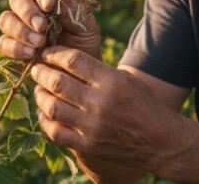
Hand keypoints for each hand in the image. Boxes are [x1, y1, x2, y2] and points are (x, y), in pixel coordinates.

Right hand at [0, 0, 100, 59]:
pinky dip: (15, 47)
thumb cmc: (84, 43)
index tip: (48, 6)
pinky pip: (3, 42)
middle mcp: (31, 8)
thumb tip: (55, 1)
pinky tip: (30, 54)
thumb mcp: (86, 26)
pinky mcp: (12, 47)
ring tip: (39, 44)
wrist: (80, 70)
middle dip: (28, 12)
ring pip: (5, 19)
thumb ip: (72, 11)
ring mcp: (18, 27)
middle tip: (41, 27)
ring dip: (20, 30)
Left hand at [30, 46, 180, 168]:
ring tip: (39, 89)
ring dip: (40, 95)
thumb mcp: (127, 79)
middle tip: (37, 69)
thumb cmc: (144, 104)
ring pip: (53, 107)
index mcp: (112, 81)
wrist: (162, 141)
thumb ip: (99, 70)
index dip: (54, 54)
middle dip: (41, 72)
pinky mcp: (89, 145)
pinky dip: (45, 121)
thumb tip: (65, 59)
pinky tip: (44, 113)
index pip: (73, 60)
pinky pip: (56, 132)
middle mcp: (100, 102)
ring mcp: (93, 126)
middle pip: (58, 82)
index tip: (47, 53)